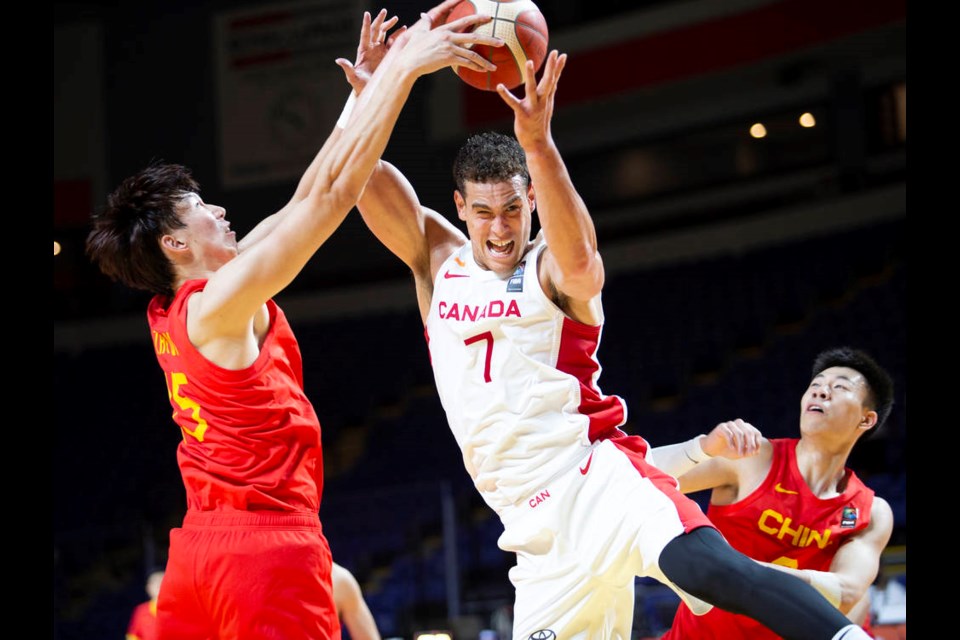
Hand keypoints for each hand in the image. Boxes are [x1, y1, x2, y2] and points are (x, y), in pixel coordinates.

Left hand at [336, 9, 403, 94]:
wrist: (369, 91)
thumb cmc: (359, 85)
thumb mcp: (353, 77)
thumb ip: (347, 68)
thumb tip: (338, 60)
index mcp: (363, 51)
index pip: (365, 35)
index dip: (366, 24)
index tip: (367, 14)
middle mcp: (372, 48)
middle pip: (376, 31)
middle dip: (380, 20)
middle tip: (384, 11)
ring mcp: (380, 50)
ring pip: (385, 34)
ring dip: (389, 26)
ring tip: (396, 19)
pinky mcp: (388, 55)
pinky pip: (393, 43)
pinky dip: (398, 36)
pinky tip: (404, 30)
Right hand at [388, 0, 503, 78]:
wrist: (408, 62)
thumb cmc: (412, 49)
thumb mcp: (419, 33)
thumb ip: (425, 23)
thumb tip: (424, 15)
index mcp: (444, 29)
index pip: (465, 21)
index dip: (478, 18)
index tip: (489, 18)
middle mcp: (449, 37)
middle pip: (474, 37)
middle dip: (490, 40)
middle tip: (501, 42)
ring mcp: (449, 48)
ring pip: (472, 54)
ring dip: (485, 61)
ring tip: (494, 66)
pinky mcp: (448, 60)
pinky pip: (466, 64)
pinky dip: (475, 68)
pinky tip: (483, 71)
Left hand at [495, 50, 566, 149]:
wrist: (538, 144)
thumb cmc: (540, 124)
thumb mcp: (547, 107)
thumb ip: (549, 93)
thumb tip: (554, 82)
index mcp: (547, 98)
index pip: (554, 80)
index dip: (558, 67)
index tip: (562, 54)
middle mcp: (542, 101)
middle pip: (548, 81)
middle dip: (552, 67)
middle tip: (554, 53)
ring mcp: (533, 108)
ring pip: (532, 89)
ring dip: (531, 75)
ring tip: (529, 62)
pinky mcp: (523, 114)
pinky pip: (513, 102)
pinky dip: (506, 95)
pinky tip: (499, 86)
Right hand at [702, 419, 762, 458]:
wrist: (712, 449)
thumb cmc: (728, 450)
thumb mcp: (740, 453)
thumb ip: (749, 452)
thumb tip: (757, 452)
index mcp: (746, 428)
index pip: (756, 433)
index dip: (757, 442)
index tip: (754, 452)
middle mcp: (739, 424)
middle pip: (749, 432)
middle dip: (750, 444)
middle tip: (749, 454)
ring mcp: (730, 424)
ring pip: (739, 433)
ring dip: (741, 445)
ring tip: (740, 454)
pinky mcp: (721, 427)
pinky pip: (729, 433)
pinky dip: (731, 442)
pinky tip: (732, 448)